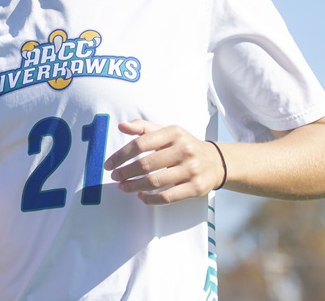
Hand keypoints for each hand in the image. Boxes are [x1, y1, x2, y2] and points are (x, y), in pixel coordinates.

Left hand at [104, 119, 225, 205]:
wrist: (216, 162)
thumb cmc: (184, 146)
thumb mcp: (167, 132)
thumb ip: (144, 128)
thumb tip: (122, 126)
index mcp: (174, 133)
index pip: (141, 143)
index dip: (121, 155)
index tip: (109, 164)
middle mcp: (184, 150)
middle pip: (146, 164)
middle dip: (126, 172)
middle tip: (115, 177)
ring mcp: (191, 170)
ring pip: (155, 182)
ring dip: (134, 186)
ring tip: (123, 187)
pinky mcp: (196, 187)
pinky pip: (168, 197)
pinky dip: (150, 199)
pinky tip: (141, 196)